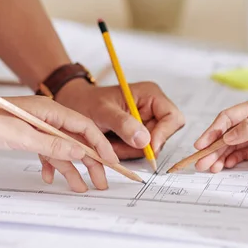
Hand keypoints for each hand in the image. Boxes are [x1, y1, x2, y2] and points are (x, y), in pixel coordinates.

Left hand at [0, 93, 117, 191]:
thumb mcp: (23, 136)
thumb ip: (53, 145)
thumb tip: (80, 153)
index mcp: (52, 111)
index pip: (85, 128)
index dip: (100, 145)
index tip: (111, 161)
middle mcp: (48, 117)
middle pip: (76, 140)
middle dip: (90, 161)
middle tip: (101, 181)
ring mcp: (38, 126)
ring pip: (62, 149)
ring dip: (71, 168)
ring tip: (81, 187)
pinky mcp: (28, 134)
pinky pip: (46, 151)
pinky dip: (50, 164)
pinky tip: (50, 177)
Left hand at [56, 80, 184, 158]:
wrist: (75, 106)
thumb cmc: (87, 102)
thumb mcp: (103, 111)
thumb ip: (123, 124)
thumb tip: (144, 140)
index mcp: (151, 95)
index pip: (173, 117)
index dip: (164, 134)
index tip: (148, 147)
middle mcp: (153, 109)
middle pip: (162, 136)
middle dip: (141, 146)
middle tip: (118, 145)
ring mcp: (147, 123)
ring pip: (150, 147)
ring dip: (129, 150)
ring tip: (109, 142)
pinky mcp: (139, 135)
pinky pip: (139, 151)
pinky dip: (124, 152)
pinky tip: (111, 144)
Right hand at [194, 94, 247, 172]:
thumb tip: (230, 135)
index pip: (229, 118)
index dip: (213, 131)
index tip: (202, 144)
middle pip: (228, 133)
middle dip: (212, 147)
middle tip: (200, 161)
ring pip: (232, 146)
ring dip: (219, 156)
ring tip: (208, 168)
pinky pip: (242, 155)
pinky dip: (231, 161)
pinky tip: (223, 167)